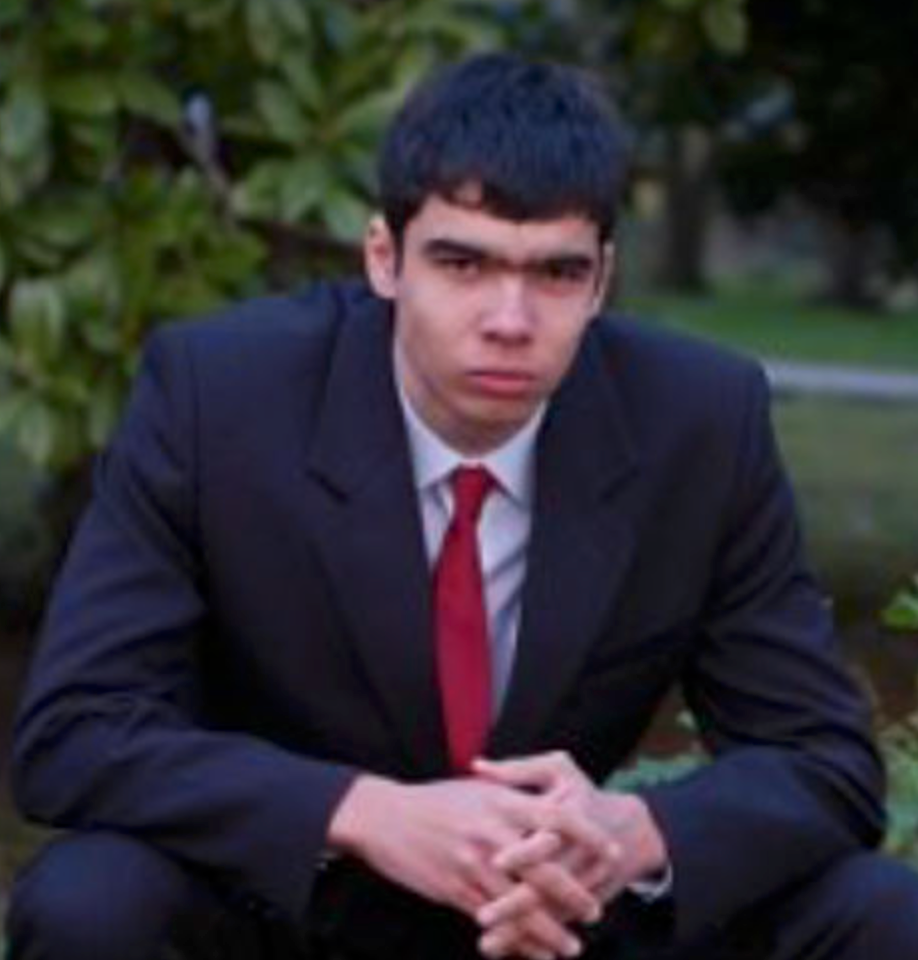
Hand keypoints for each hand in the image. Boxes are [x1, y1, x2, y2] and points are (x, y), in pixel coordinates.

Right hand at [327, 774, 597, 957]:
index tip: (612, 851)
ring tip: (572, 947)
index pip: (558, 818)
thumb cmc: (435, 800)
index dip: (589, 836)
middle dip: (575, 895)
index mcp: (502, 803)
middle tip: (596, 911)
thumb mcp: (478, 788)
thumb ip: (513, 798)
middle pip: (546, 870)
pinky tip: (533, 953)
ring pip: (522, 905)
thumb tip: (550, 807)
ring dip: (551, 930)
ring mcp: (473, 864)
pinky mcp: (455, 890)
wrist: (384, 817)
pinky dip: (517, 942)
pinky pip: (494, 922)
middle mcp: (492, 834)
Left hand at [472, 752, 667, 950]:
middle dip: (516, 903)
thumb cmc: (583, 793)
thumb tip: (476, 766)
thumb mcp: (558, 770)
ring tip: (487, 944)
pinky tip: (504, 950)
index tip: (494, 861)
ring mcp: (584, 884)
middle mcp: (579, 855)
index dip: (523, 851)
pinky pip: (556, 925)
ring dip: (520, 931)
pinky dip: (532, 941)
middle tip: (483, 917)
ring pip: (550, 912)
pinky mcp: (584, 904)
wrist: (632, 830)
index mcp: (571, 816)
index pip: (548, 836)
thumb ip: (518, 770)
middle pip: (547, 884)